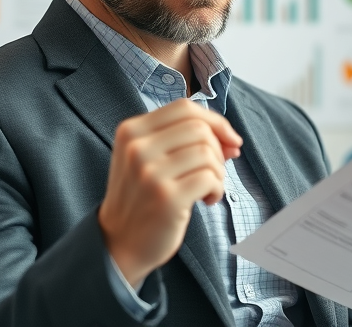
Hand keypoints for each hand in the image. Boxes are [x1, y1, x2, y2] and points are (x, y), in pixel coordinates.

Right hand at [97, 99, 242, 286]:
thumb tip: (231, 139)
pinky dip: (217, 189)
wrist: (119, 242)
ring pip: (207, 153)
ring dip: (218, 172)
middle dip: (218, 149)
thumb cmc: (142, 197)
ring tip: (207, 188)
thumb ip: (185, 141)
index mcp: (131, 131)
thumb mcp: (149, 159)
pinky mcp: (166, 198)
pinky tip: (207, 200)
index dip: (215, 121)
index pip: (184, 108)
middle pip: (199, 129)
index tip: (230, 139)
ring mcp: (150, 173)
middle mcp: (137, 148)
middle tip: (213, 172)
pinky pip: (210, 178)